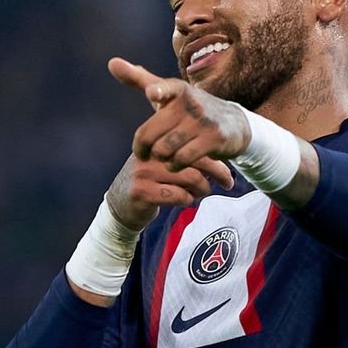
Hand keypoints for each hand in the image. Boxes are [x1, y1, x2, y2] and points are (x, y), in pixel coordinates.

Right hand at [105, 152, 233, 232]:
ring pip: (189, 177)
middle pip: (194, 158)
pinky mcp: (142, 192)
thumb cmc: (150, 184)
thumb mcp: (163, 163)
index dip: (214, 156)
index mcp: (157, 141)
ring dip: (202, 188)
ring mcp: (144, 172)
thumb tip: (219, 155)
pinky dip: (187, 200)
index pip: (192, 141)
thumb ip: (185, 155)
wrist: (119, 207)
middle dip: (217, 172)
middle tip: (227, 183)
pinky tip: (186, 201)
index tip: (226, 169)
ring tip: (202, 193)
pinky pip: (177, 195)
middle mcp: (150, 153)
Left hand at [108, 57, 251, 170]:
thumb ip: (139, 79)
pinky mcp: (213, 139)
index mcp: (177, 89)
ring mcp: (203, 121)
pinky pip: (182, 159)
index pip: (164, 88)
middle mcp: (190, 102)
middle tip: (146, 152)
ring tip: (165, 156)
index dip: (157, 92)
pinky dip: (175, 165)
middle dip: (145, 148)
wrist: (233, 124)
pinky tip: (177, 163)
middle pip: (151, 135)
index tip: (153, 95)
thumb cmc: (191, 109)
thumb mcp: (168, 92)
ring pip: (165, 150)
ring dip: (161, 158)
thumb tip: (111, 63)